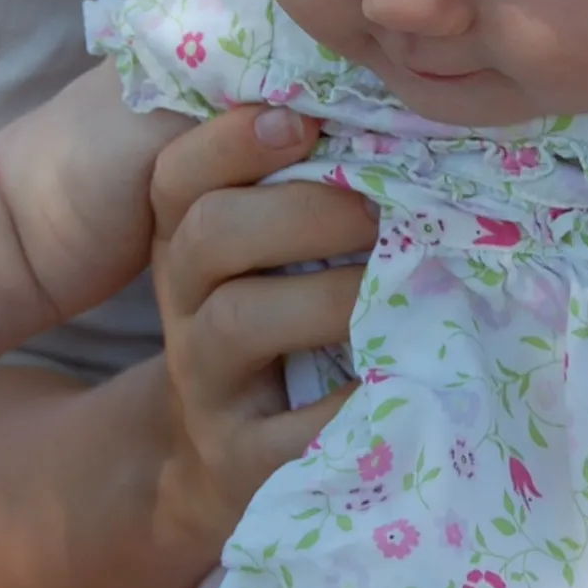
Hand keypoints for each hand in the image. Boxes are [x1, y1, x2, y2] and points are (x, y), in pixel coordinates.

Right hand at [149, 104, 377, 549]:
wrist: (226, 464)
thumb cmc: (282, 332)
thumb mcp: (275, 263)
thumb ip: (309, 197)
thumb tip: (405, 126)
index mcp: (190, 241)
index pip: (180, 174)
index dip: (233, 140)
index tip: (303, 123)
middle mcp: (185, 303)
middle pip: (208, 234)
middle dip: (303, 210)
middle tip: (381, 213)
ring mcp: (205, 385)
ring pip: (235, 320)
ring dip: (327, 297)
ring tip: (398, 290)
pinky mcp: (239, 462)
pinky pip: (287, 431)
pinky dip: (350, 402)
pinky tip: (407, 381)